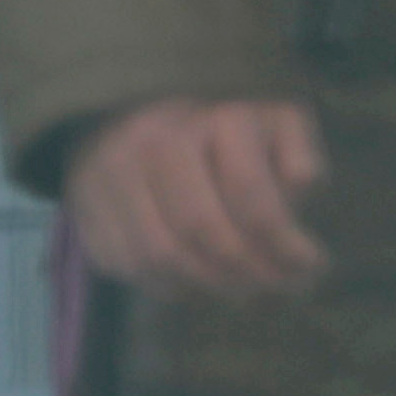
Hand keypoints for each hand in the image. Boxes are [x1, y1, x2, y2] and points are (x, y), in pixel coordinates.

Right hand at [69, 97, 326, 299]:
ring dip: (208, 286)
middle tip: (276, 287)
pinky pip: (125, 264)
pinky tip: (196, 280)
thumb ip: (297, 155)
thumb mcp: (275, 123)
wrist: (134, 108)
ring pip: (160, 255)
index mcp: (210, 115)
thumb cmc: (224, 127)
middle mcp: (153, 138)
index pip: (250, 194)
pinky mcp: (83, 202)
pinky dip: (166, 285)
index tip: (311, 265)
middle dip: (248, 273)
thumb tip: (299, 189)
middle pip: (202, 230)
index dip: (285, 244)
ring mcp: (109, 171)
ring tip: (241, 288)